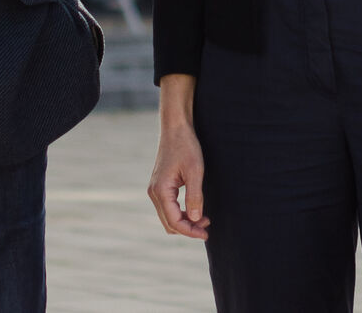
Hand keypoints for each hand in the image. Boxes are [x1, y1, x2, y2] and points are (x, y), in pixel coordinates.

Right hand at [147, 86, 209, 240]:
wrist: (175, 127)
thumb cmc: (186, 146)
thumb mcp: (195, 171)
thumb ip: (195, 196)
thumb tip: (196, 219)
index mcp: (160, 190)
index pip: (174, 221)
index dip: (190, 231)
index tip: (206, 233)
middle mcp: (154, 192)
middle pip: (169, 223)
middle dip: (188, 229)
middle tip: (207, 228)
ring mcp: (155, 189)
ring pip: (168, 217)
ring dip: (185, 222)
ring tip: (204, 220)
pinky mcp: (160, 185)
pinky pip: (168, 207)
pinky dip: (181, 213)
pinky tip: (195, 210)